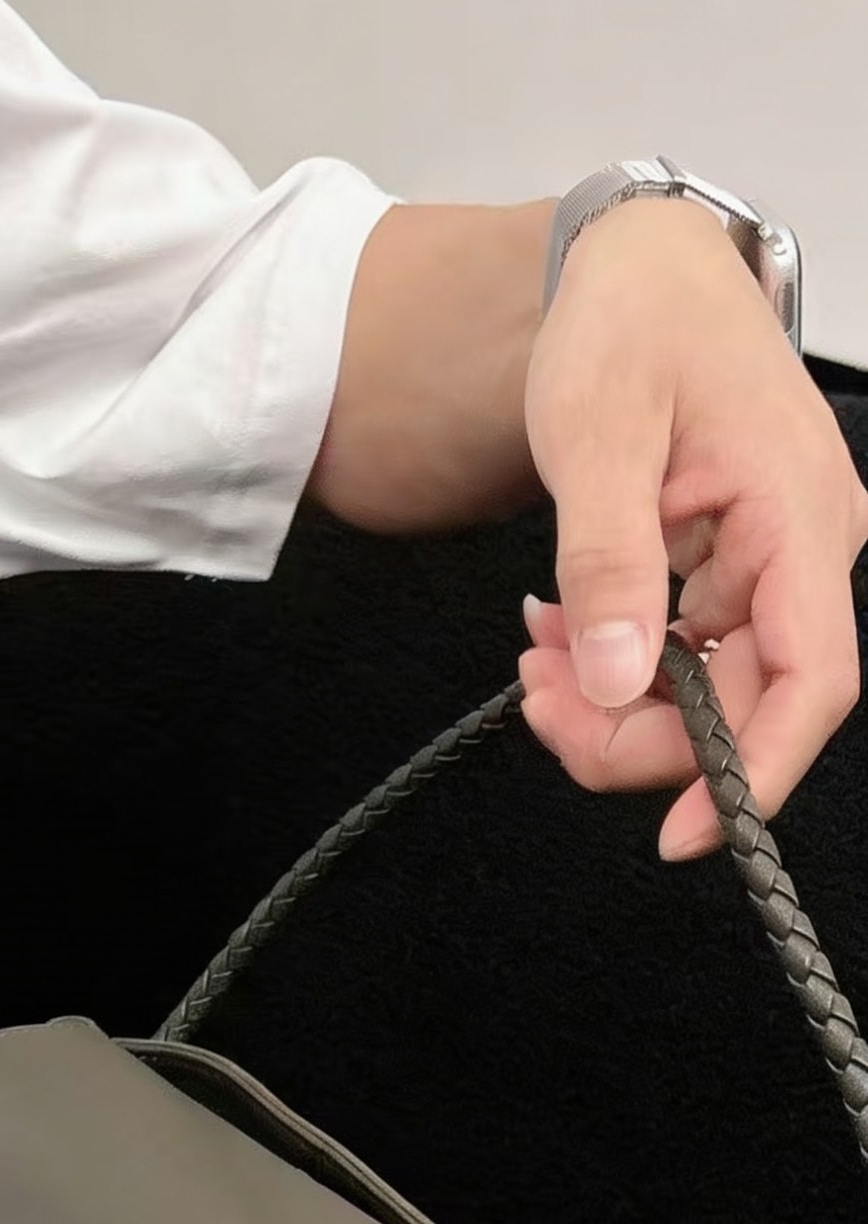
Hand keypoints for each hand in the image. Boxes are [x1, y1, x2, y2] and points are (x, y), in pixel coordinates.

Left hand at [519, 196, 867, 859]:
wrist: (631, 266)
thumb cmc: (631, 321)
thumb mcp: (598, 437)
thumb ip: (608, 563)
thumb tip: (610, 678)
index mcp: (799, 514)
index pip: (813, 679)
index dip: (752, 772)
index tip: (684, 833)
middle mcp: (802, 549)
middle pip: (744, 704)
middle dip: (634, 733)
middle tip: (537, 701)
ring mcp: (767, 564)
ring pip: (704, 691)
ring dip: (611, 699)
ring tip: (535, 650)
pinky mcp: (729, 571)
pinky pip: (681, 654)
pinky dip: (613, 661)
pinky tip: (560, 628)